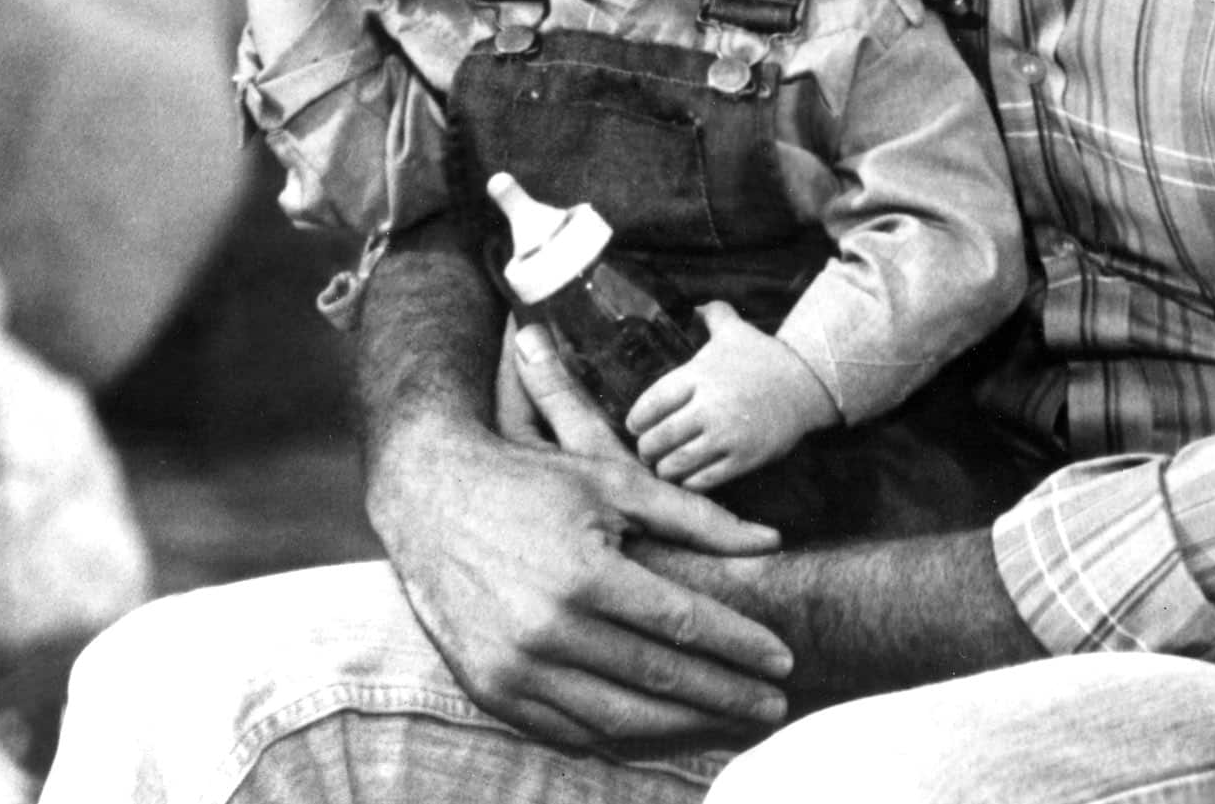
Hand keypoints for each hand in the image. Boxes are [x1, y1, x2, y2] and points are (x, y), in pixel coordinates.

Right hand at [372, 324, 793, 751]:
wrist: (430, 494)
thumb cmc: (530, 480)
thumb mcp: (610, 481)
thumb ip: (693, 517)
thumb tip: (769, 541)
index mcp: (585, 574)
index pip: (683, 623)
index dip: (740, 644)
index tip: (784, 656)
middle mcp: (549, 629)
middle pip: (660, 677)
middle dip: (727, 693)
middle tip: (775, 703)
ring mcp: (516, 668)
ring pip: (620, 717)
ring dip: (683, 725)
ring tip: (729, 720)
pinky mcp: (491, 689)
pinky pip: (570, 730)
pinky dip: (622, 735)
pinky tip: (660, 727)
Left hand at [625, 302, 838, 491]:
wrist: (807, 383)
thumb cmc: (765, 356)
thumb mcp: (735, 329)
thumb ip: (712, 314)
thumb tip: (694, 305)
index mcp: (698, 375)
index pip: (651, 403)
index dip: (637, 420)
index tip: (634, 426)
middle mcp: (708, 406)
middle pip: (659, 438)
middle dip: (647, 449)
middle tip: (646, 450)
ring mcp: (726, 435)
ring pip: (677, 464)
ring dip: (664, 468)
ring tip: (663, 466)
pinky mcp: (743, 459)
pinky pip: (703, 480)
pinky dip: (689, 482)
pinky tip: (688, 476)